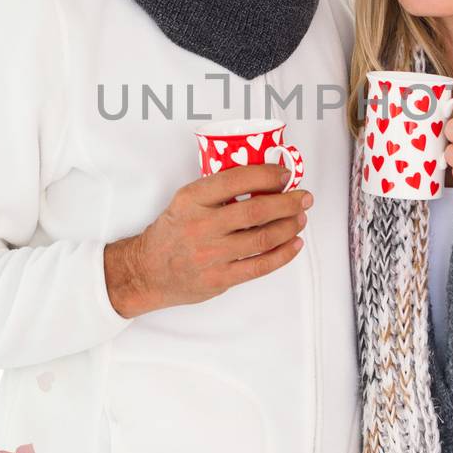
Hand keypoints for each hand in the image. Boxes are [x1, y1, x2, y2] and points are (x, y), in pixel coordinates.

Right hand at [103, 163, 311, 317]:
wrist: (148, 270)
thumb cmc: (173, 232)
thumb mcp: (186, 201)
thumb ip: (217, 191)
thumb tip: (265, 181)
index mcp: (192, 199)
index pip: (236, 180)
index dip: (266, 175)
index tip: (285, 174)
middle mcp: (201, 226)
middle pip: (256, 211)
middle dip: (287, 202)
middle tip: (304, 197)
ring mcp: (211, 255)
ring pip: (262, 238)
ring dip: (289, 226)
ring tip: (300, 218)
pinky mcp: (220, 278)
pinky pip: (260, 266)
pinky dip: (283, 254)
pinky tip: (294, 243)